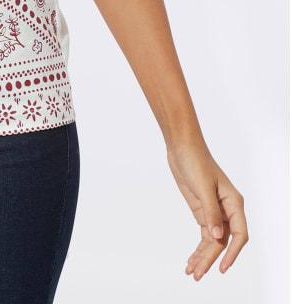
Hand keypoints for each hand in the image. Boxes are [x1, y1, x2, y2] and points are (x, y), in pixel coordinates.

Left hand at [165, 137, 247, 279]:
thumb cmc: (195, 161)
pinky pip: (204, 235)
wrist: (182, 147)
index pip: (239, 234)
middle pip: (223, 242)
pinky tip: (191, 260)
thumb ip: (210, 212)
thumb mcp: (202, 186)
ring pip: (213, 241)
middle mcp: (227, 210)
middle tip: (198, 275)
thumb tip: (218, 236)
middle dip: (210, 259)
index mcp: (234, 203)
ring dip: (203, 257)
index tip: (222, 267)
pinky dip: (198, 248)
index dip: (232, 253)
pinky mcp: (202, 211)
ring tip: (192, 273)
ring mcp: (214, 212)